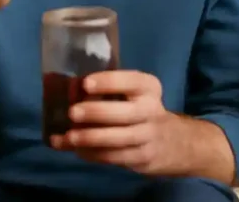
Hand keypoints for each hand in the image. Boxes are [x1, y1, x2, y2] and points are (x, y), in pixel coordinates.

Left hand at [52, 70, 175, 174]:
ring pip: (120, 139)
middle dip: (97, 112)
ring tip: (70, 136)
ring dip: (92, 138)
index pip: (132, 81)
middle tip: (72, 112)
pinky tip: (78, 150)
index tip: (86, 83)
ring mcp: (149, 136)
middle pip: (127, 113)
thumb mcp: (131, 92)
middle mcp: (152, 110)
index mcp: (149, 87)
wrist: (170, 141)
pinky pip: (116, 157)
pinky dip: (94, 154)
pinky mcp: (143, 158)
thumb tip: (68, 90)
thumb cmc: (138, 108)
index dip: (109, 81)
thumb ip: (104, 90)